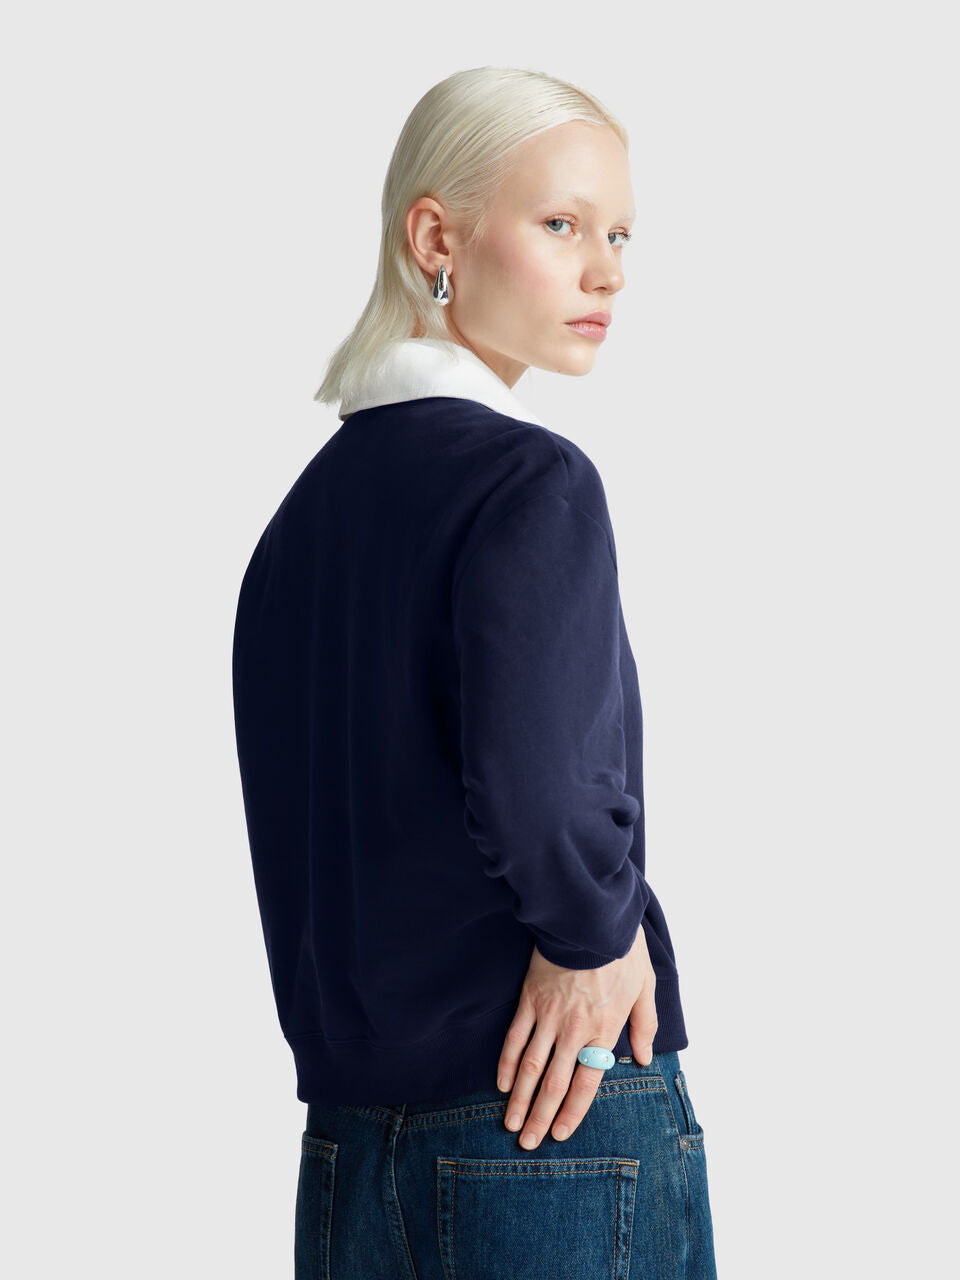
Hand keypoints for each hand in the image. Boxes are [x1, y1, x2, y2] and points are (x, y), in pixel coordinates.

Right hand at [496, 925, 657, 1149]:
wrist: (592, 917)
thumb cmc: (622, 950)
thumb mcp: (645, 986)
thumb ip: (644, 1025)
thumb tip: (642, 1058)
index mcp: (604, 1030)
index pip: (587, 1083)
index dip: (572, 1112)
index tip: (559, 1134)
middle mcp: (574, 1030)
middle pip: (555, 1083)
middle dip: (540, 1115)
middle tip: (527, 1142)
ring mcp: (549, 1015)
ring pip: (530, 1065)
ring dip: (519, 1098)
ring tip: (510, 1123)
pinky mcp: (530, 998)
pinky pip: (515, 1036)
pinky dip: (507, 1062)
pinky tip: (501, 1083)